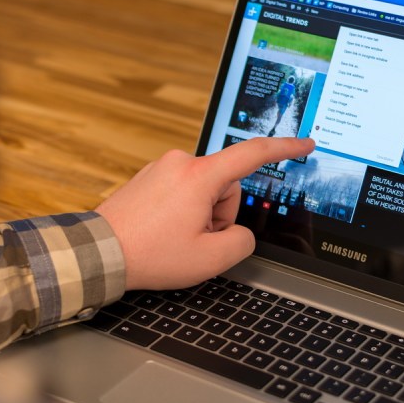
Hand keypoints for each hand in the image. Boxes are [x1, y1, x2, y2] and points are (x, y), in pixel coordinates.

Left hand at [95, 137, 314, 289]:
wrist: (98, 252)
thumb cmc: (149, 254)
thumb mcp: (210, 259)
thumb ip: (242, 243)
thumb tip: (238, 234)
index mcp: (199, 175)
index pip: (253, 155)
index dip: (285, 149)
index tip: (305, 144)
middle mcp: (179, 163)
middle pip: (225, 187)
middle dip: (219, 217)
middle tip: (194, 241)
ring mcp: (160, 168)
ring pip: (203, 193)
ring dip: (199, 218)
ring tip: (173, 239)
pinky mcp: (148, 179)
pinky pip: (181, 194)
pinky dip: (180, 214)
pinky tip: (162, 234)